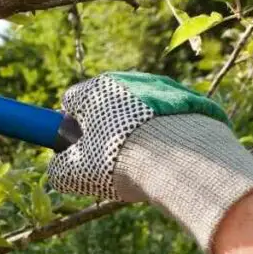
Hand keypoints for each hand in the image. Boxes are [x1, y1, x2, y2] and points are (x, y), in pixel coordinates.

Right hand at [47, 71, 252, 252]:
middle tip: (110, 161)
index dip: (70, 126)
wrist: (183, 161)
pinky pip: (170, 119)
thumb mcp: (76, 174)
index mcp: (96, 89)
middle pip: (108, 105)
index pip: (72, 101)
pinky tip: (169, 159)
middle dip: (106, 129)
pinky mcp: (193, 102)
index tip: (77, 148)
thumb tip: (59, 170)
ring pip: (140, 112)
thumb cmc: (120, 162)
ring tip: (145, 164)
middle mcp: (130, 79)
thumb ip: (59, 169)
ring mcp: (164, 88)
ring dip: (137, 132)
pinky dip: (167, 136)